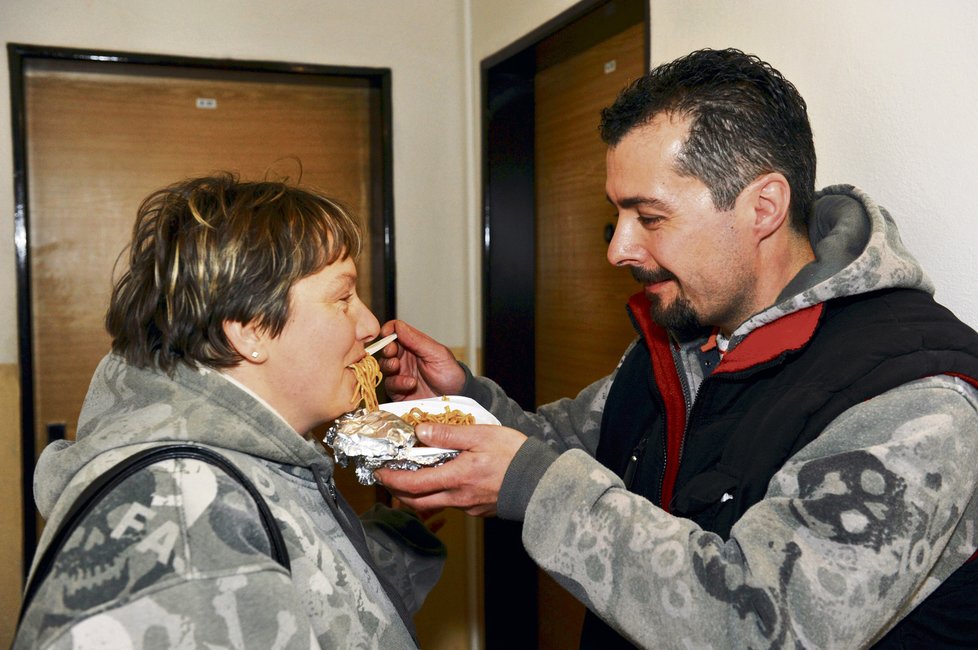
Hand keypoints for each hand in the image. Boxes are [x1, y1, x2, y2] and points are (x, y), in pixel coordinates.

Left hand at [374, 422, 526, 516]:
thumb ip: (448, 433)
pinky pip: (451, 503)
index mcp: (456, 477)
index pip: (413, 484)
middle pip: (417, 501)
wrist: (542, 481)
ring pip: (433, 504)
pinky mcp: (478, 508)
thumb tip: (421, 430)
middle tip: (387, 478)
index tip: (378, 472)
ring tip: (409, 478)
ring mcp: (468, 506)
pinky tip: (441, 480)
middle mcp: (458, 497)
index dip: (392, 479)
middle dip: (398, 491)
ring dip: (416, 494)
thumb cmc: (514, 455)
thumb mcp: (480, 435)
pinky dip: (437, 494)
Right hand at [378, 320, 465, 399]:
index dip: (389, 331)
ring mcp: (401, 373)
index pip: (396, 332)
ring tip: (397, 366)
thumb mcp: (436, 353)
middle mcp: (405, 358)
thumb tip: (398, 326)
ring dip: (389, 364)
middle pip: (386, 348)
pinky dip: (398, 382)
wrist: (455, 396)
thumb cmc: (450, 372)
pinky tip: (410, 383)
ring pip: (384, 366)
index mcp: (413, 344)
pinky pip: (390, 384)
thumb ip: (416, 340)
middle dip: (386, 349)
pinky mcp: (398, 390)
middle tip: (391, 351)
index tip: (386, 333)